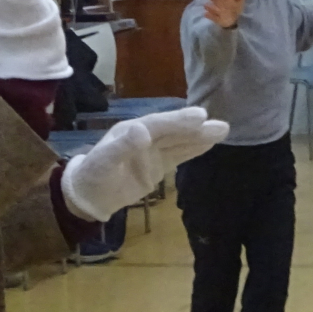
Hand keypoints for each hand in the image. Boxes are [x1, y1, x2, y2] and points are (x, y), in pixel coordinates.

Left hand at [62, 107, 229, 220]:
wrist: (89, 196)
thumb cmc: (93, 176)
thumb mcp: (104, 162)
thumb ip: (122, 147)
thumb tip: (142, 130)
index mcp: (131, 130)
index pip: (158, 123)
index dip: (178, 120)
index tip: (200, 115)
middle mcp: (145, 136)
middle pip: (173, 130)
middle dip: (195, 126)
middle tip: (219, 123)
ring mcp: (153, 151)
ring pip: (179, 141)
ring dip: (200, 136)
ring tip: (223, 129)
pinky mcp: (158, 166)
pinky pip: (179, 155)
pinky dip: (194, 149)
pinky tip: (210, 143)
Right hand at [203, 0, 244, 29]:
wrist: (235, 19)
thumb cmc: (236, 7)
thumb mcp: (240, 0)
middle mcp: (219, 2)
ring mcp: (217, 10)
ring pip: (212, 7)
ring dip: (209, 6)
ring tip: (205, 5)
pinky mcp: (216, 18)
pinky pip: (212, 17)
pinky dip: (209, 15)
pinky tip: (206, 14)